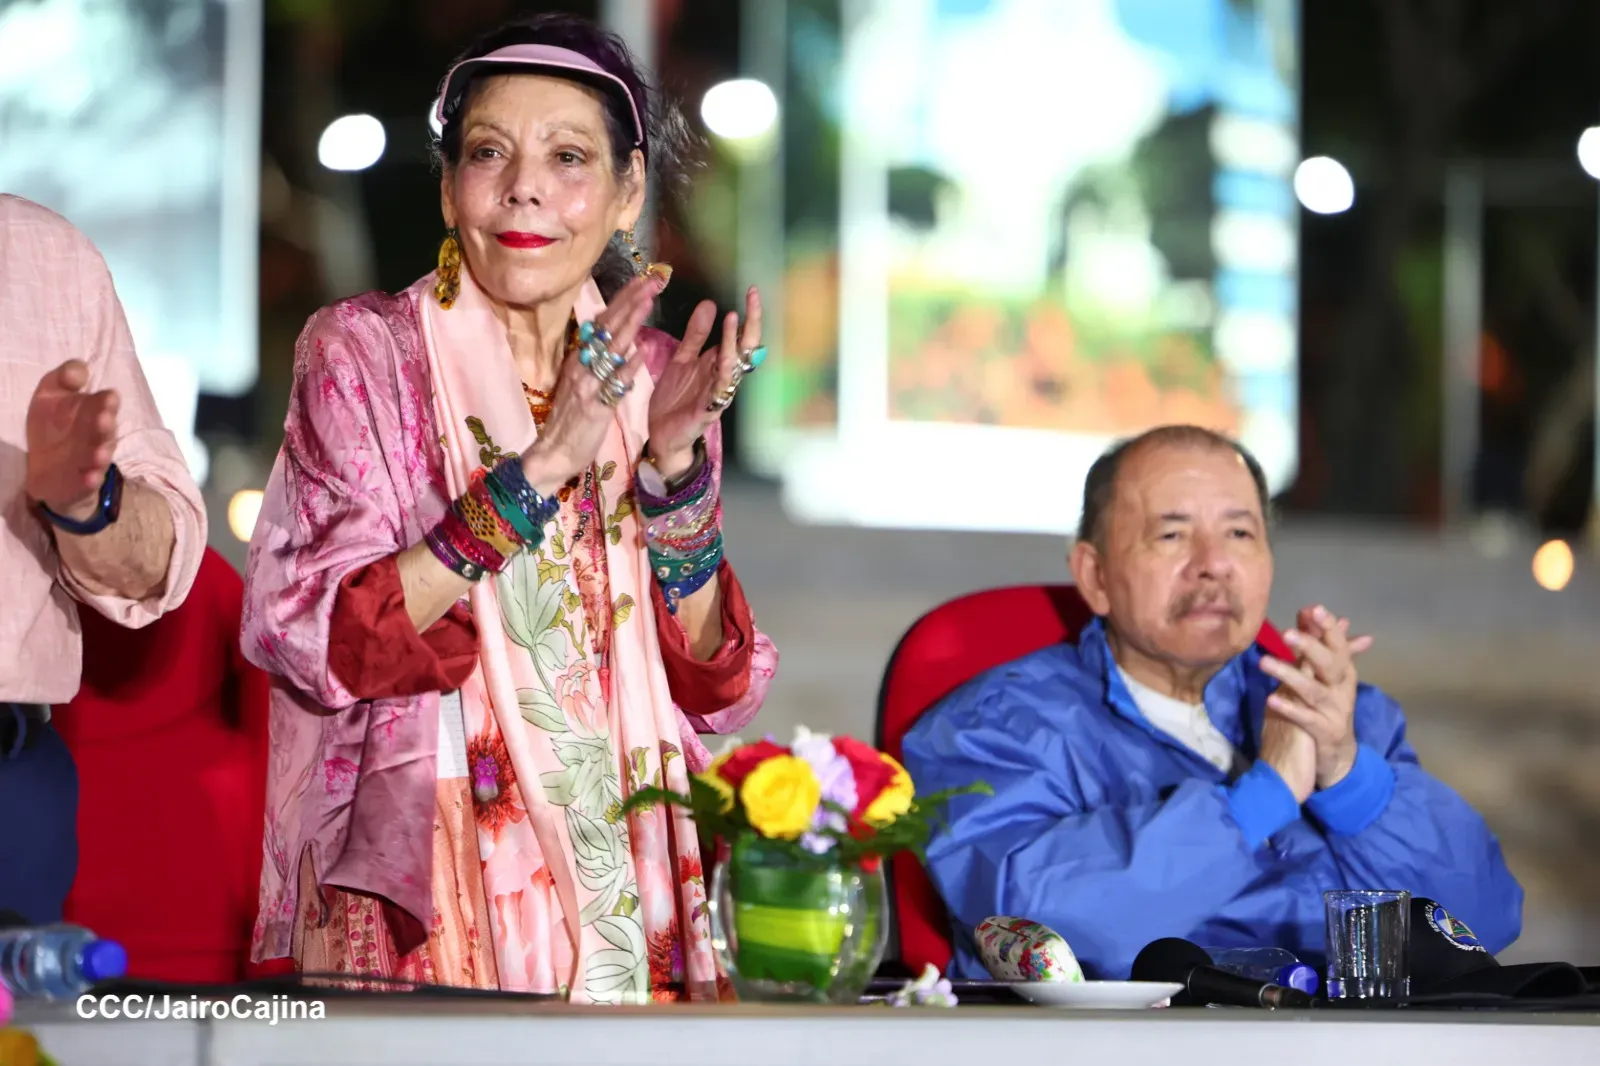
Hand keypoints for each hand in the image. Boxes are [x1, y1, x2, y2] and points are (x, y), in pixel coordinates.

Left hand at [25, 360, 117, 519]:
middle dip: (106, 425)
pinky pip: (90, 481)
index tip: (108, 398)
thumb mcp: (50, 395)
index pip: (105, 403)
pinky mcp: (82, 480)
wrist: (46, 466)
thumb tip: (79, 369)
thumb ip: (64, 378)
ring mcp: (91, 458)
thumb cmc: (52, 425)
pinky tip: (90, 477)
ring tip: (98, 454)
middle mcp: (97, 434)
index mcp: (93, 411)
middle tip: (104, 420)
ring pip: (101, 455)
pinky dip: (91, 479)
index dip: (107, 401)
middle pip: (106, 429)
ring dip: (101, 454)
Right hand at [522, 274, 660, 492]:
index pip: (603, 322)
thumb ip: (595, 360)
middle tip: (652, 280)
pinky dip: (627, 368)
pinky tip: (640, 353)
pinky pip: (612, 385)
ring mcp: (587, 385)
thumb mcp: (579, 381)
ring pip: (611, 350)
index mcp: (578, 358)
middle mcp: (581, 366)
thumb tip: (613, 336)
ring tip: (648, 302)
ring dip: (631, 324)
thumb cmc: (569, 419)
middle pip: (608, 328)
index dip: (623, 300)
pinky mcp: (595, 407)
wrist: (553, 453)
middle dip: (631, 302)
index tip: (642, 279)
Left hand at [646, 286, 761, 479]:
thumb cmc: (676, 400)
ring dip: (734, 343)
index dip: (748, 314)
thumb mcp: (682, 359)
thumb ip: (696, 335)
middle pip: (745, 348)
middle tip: (753, 297)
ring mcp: (718, 394)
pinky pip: (719, 391)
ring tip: (733, 319)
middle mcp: (723, 377)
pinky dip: (722, 374)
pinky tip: (724, 359)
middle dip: (751, 322)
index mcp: (718, 363)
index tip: (751, 290)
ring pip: (734, 367)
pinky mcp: (707, 410)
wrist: (662, 435)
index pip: (740, 335)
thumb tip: (710, 304)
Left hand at [1259, 605, 1365, 788]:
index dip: (1328, 627)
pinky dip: (1290, 708)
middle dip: (1310, 647)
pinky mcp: (1323, 732)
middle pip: (1329, 664)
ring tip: (1265, 663)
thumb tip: (1309, 609)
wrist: (1337, 755)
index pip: (1337, 645)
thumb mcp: (1322, 675)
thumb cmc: (1326, 707)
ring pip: (1313, 691)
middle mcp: (1342, 689)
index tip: (1314, 608)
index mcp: (1343, 673)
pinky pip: (1306, 718)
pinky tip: (1272, 699)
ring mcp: (1335, 711)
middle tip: (1287, 633)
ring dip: (1290, 675)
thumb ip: (1315, 643)